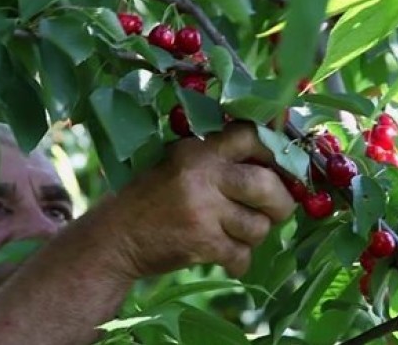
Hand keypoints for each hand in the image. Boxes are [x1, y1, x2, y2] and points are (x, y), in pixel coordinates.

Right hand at [102, 122, 296, 278]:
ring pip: (259, 226)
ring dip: (255, 235)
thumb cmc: (151, 198)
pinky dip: (239, 260)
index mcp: (200, 150)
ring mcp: (203, 210)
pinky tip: (227, 257)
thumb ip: (218, 160)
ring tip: (237, 234)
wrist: (116, 237)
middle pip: (266, 184)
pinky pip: (242, 254)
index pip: (251, 137)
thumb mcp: (179, 164)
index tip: (282, 168)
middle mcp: (203, 175)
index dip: (275, 153)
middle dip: (281, 202)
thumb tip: (273, 167)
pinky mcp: (202, 242)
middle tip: (276, 211)